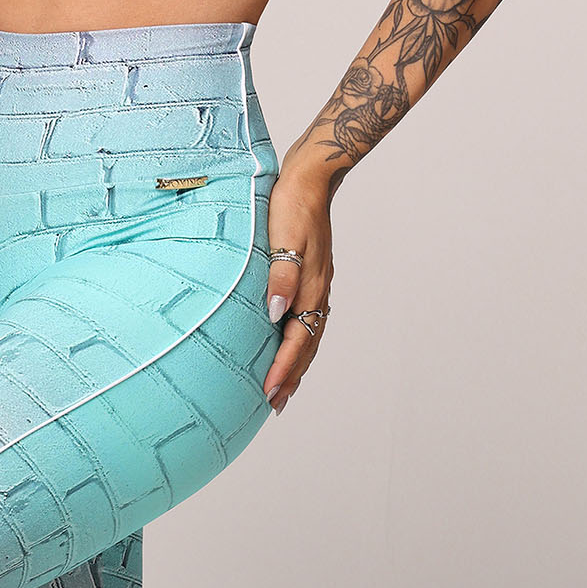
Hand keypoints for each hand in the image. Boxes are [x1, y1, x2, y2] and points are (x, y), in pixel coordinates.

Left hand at [261, 166, 333, 413]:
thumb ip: (280, 277)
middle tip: (274, 405)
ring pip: (309, 337)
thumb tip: (276, 313)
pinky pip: (308, 322)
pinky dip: (299, 343)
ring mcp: (317, 288)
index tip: (268, 393)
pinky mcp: (312, 280)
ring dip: (297, 365)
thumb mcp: (284, 240)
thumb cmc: (291, 207)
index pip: (296, 340)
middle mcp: (318, 293)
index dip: (282, 369)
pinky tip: (289, 346)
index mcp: (312, 289)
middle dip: (291, 377)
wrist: (310, 182)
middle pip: (306, 346)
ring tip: (284, 388)